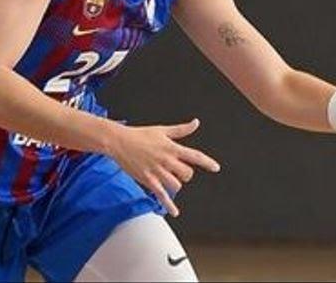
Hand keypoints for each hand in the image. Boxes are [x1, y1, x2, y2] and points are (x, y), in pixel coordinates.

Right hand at [105, 118, 220, 216]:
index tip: (216, 168)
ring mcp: (157, 171)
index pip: (194, 156)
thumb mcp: (162, 130)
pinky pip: (162, 195)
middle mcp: (167, 160)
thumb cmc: (140, 135)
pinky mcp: (148, 180)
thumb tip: (196, 123)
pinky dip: (169, 205)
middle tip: (178, 170)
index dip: (207, 162)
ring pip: (176, 184)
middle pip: (187, 174)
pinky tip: (174, 212)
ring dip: (176, 183)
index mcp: (172, 147)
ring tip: (168, 178)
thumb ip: (181, 129)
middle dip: (185, 174)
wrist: (119, 141)